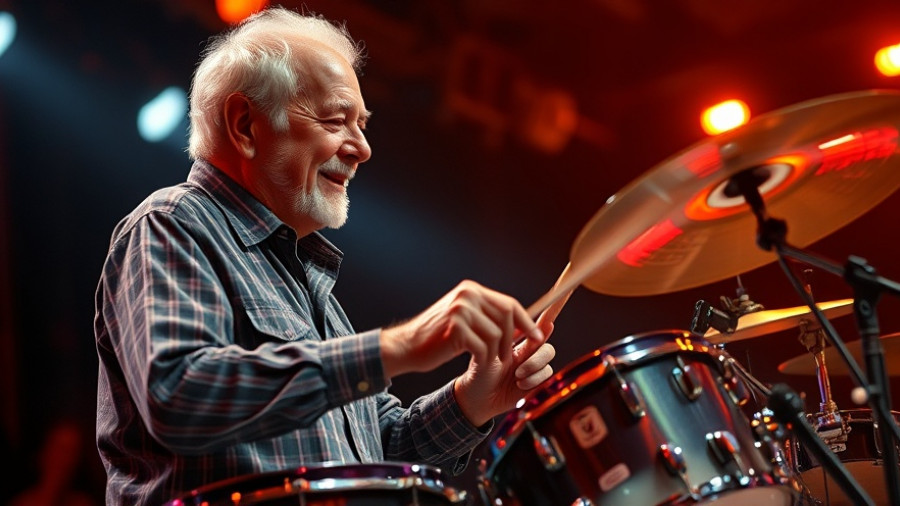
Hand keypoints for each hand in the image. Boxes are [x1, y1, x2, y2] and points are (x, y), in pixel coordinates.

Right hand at [379, 280, 543, 377]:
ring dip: (499, 351)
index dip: (526, 320)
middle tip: (516, 354)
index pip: (508, 303)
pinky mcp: (455, 327)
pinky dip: (485, 357)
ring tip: (493, 361)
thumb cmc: (437, 338)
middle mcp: (467, 295)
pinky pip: (483, 345)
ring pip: (497, 332)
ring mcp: (460, 309)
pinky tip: (481, 363)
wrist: (406, 347)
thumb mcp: (463, 319)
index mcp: (470, 290)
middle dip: (516, 335)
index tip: (537, 336)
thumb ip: (487, 316)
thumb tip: (521, 322)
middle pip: (507, 313)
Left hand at [452, 314, 556, 426]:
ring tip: (516, 375)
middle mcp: (528, 350)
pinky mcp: (537, 380)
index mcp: (518, 339)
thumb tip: (523, 321)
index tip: (563, 291)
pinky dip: (533, 379)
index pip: (538, 321)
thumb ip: (509, 336)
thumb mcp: (491, 349)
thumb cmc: (480, 370)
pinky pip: (547, 373)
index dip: (554, 307)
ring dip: (532, 366)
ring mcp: (534, 365)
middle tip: (518, 363)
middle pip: (546, 341)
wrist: (478, 396)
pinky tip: (519, 384)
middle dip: (536, 352)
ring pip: (548, 356)